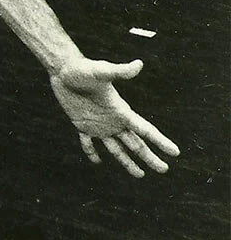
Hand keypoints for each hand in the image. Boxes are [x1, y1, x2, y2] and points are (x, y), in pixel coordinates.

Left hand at [50, 57, 178, 176]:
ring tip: (140, 175)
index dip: (160, 141)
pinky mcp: (82, 124)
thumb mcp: (101, 72)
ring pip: (117, 148)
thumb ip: (119, 71)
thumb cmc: (82, 69)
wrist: (63, 69)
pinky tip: (97, 161)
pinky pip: (88, 143)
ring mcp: (98, 124)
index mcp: (121, 111)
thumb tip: (138, 64)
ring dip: (128, 161)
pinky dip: (92, 152)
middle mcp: (113, 120)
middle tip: (164, 170)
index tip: (175, 152)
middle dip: (149, 157)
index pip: (145, 130)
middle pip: (135, 143)